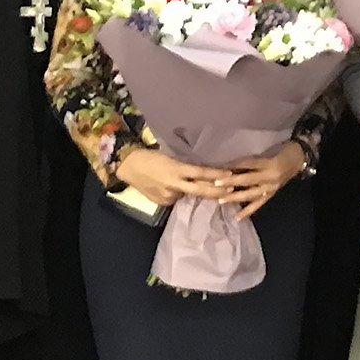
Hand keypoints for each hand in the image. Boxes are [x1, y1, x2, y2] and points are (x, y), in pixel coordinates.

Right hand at [113, 147, 235, 205]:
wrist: (128, 167)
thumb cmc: (149, 156)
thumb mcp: (170, 158)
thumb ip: (185, 168)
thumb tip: (200, 174)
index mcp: (176, 169)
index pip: (201, 173)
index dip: (217, 175)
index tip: (230, 174)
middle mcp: (174, 184)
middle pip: (201, 190)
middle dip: (217, 191)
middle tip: (231, 190)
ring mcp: (169, 195)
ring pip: (188, 195)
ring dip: (195, 192)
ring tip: (202, 187)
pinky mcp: (163, 203)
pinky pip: (176, 199)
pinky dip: (179, 194)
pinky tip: (172, 187)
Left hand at [221, 142, 305, 221]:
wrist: (300, 160)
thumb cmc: (285, 152)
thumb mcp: (271, 151)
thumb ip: (254, 159)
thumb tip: (232, 164)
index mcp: (270, 164)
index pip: (249, 164)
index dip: (234, 165)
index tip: (220, 167)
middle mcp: (270, 177)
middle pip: (247, 180)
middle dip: (231, 182)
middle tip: (216, 183)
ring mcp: (271, 188)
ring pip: (251, 194)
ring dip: (235, 197)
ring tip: (221, 200)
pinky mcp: (271, 195)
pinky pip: (258, 204)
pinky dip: (247, 211)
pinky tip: (236, 217)